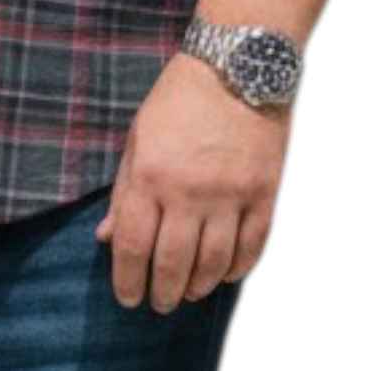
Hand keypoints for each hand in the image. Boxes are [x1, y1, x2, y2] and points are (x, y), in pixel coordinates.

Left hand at [94, 52, 291, 310]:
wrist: (237, 66)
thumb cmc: (180, 100)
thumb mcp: (139, 138)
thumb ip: (124, 190)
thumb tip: (107, 238)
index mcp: (151, 175)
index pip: (132, 245)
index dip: (126, 280)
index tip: (127, 297)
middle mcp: (189, 191)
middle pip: (172, 265)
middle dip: (161, 294)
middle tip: (158, 304)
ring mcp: (230, 195)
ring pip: (213, 265)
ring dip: (197, 287)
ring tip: (187, 291)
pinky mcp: (263, 194)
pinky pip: (250, 248)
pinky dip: (236, 269)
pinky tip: (223, 274)